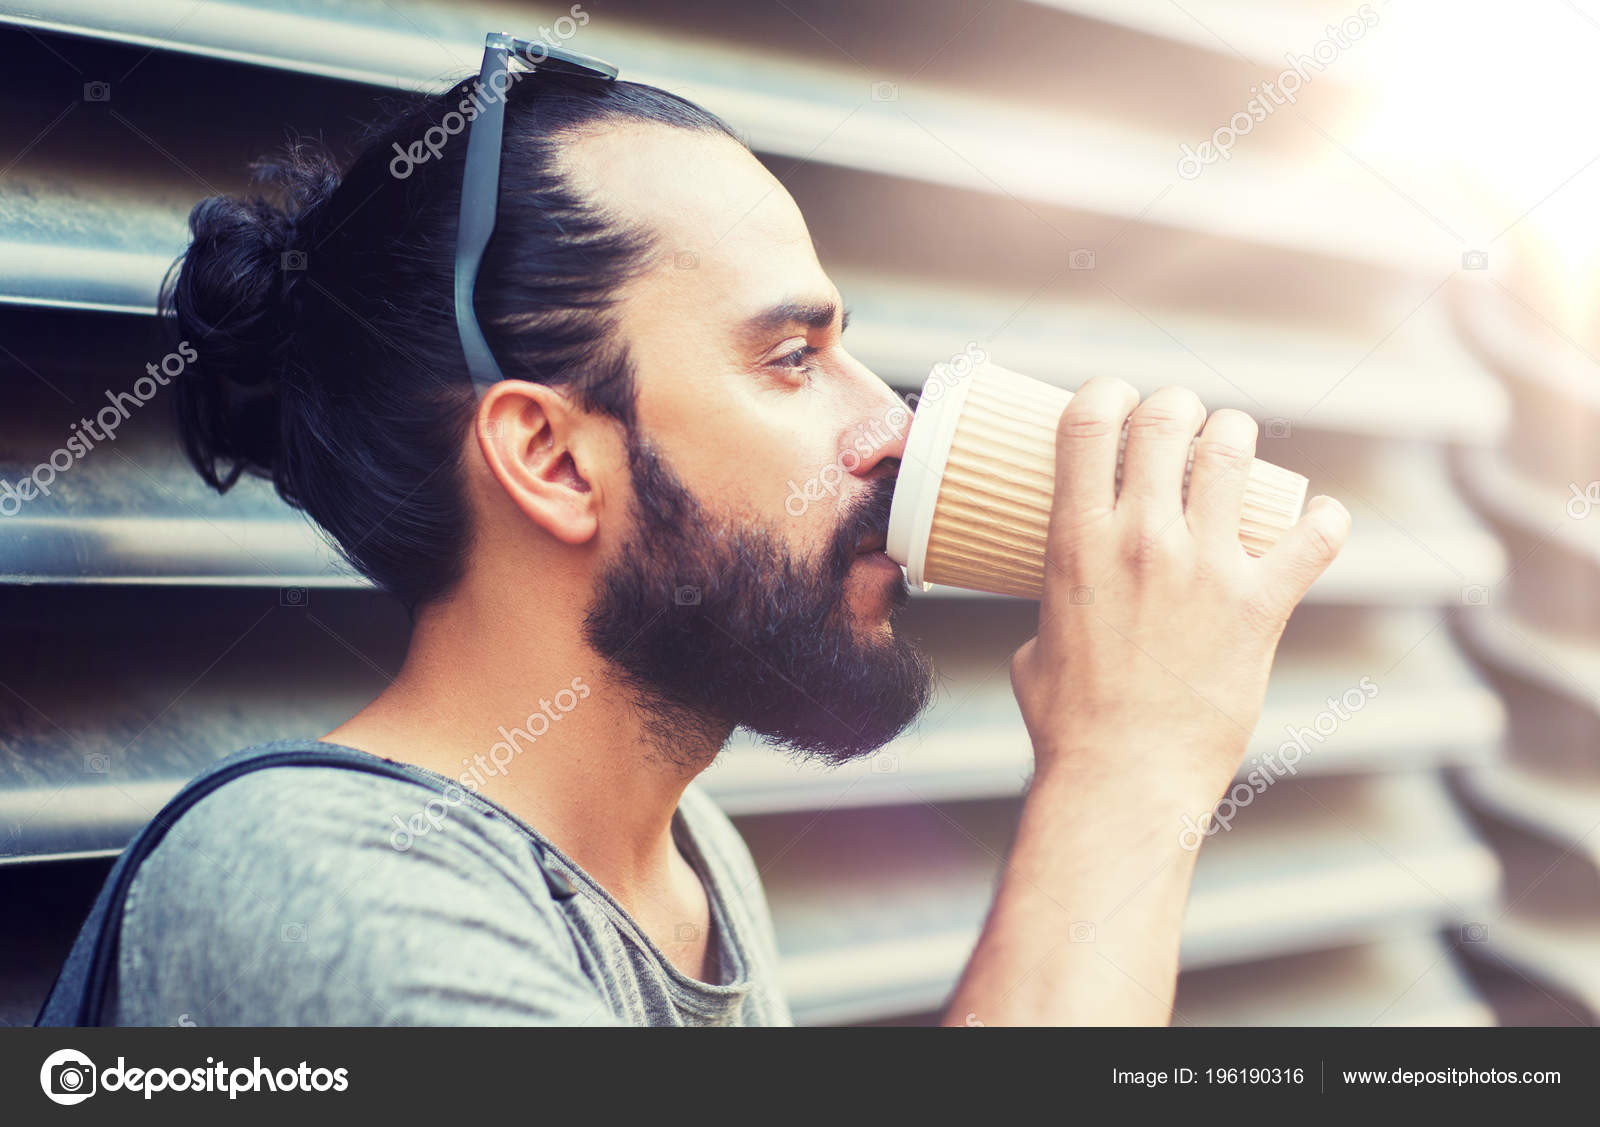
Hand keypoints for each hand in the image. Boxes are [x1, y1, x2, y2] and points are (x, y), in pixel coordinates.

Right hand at [1008, 379, 1349, 809]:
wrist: (1125, 777)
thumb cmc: (1069, 722)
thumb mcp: (1034, 646)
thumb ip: (1051, 610)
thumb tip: (1059, 612)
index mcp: (1077, 541)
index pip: (1088, 423)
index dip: (1105, 393)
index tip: (1115, 399)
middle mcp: (1141, 539)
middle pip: (1166, 419)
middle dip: (1176, 406)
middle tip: (1181, 423)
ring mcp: (1203, 568)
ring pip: (1232, 451)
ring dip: (1234, 436)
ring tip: (1234, 448)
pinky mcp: (1258, 605)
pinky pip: (1312, 539)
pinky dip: (1324, 522)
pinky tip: (1321, 519)